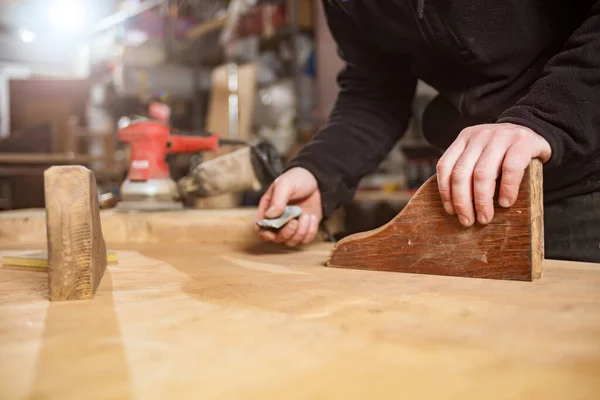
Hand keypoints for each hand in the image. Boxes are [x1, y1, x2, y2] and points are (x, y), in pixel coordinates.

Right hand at [254, 167, 322, 245]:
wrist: (317, 179)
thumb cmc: (297, 179)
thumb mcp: (286, 184)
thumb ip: (277, 199)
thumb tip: (269, 215)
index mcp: (268, 209)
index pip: (259, 228)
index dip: (264, 234)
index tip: (273, 232)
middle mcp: (278, 220)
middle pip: (276, 238)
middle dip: (286, 233)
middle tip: (295, 221)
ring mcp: (291, 225)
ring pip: (291, 242)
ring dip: (300, 232)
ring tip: (306, 216)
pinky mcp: (304, 228)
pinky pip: (305, 240)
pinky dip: (310, 232)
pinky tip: (312, 217)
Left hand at [436, 122, 550, 226]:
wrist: (538, 130)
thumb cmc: (504, 152)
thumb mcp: (481, 154)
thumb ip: (468, 169)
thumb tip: (456, 207)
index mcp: (464, 139)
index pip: (445, 166)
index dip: (445, 192)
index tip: (451, 211)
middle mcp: (479, 136)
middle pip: (461, 173)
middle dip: (462, 202)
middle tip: (468, 221)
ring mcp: (500, 137)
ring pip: (482, 174)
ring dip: (482, 201)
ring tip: (485, 217)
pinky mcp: (522, 142)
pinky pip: (510, 169)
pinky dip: (507, 189)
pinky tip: (506, 202)